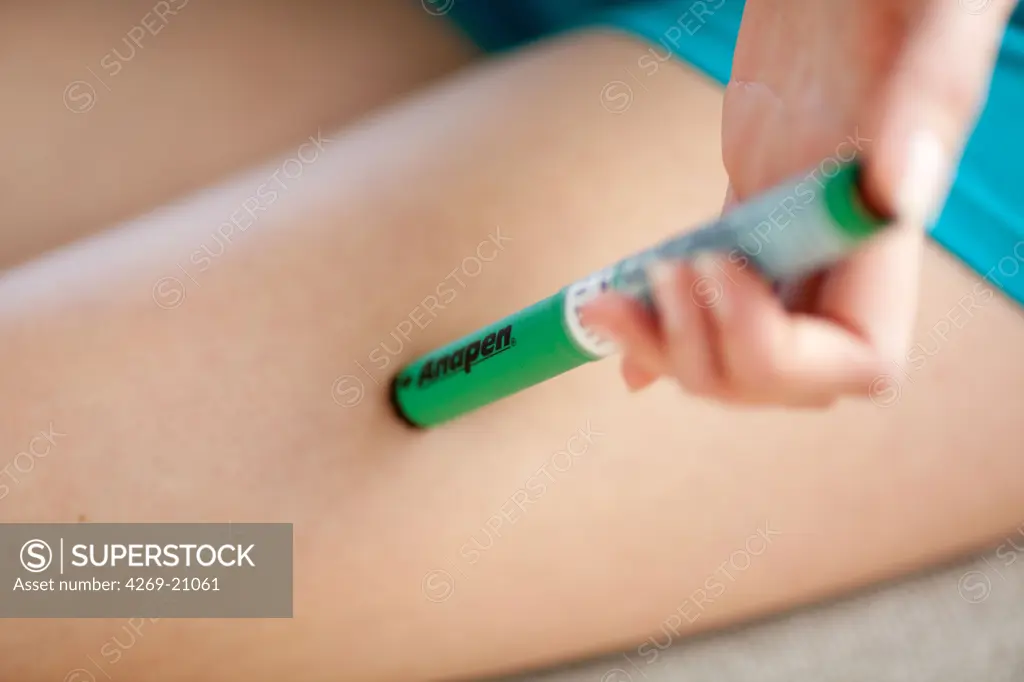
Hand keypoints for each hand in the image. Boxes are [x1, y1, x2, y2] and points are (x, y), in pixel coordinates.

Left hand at [583, 0, 1014, 406]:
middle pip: (778, 370)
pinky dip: (659, 313)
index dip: (778, 352)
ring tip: (600, 309)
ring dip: (665, 342)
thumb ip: (920, 106)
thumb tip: (892, 197)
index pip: (855, 358)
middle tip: (643, 290)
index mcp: (886, 222)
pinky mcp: (754, 193)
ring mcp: (792, 226)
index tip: (715, 272)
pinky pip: (708, 278)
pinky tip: (612, 327)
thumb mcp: (929, 21)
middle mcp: (842, 242)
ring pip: (731, 336)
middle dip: (704, 355)